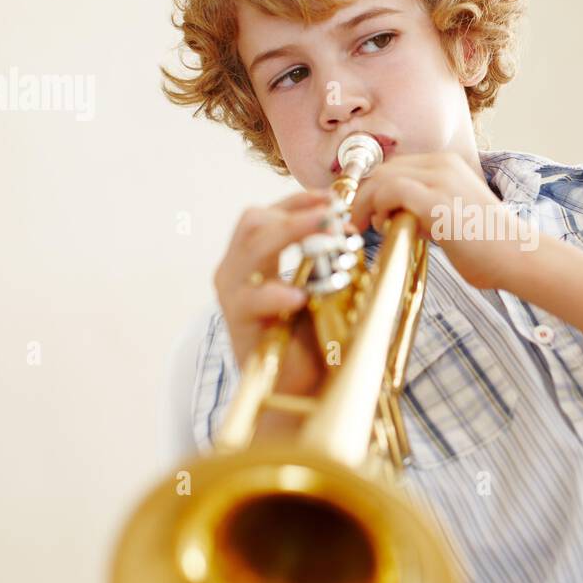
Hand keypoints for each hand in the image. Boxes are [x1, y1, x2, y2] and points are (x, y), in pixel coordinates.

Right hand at [212, 189, 330, 392]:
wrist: (296, 385)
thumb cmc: (307, 333)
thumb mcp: (317, 286)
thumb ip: (325, 257)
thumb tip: (348, 227)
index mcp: (252, 257)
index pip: (269, 213)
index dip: (299, 200)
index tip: (333, 197)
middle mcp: (236, 270)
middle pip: (254, 223)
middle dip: (295, 213)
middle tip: (332, 213)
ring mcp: (233, 295)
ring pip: (250, 251)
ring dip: (290, 237)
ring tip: (325, 235)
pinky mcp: (237, 323)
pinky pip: (251, 301)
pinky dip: (276, 294)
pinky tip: (301, 294)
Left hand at [348, 152, 536, 290]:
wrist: (518, 257)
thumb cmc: (489, 245)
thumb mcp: (453, 216)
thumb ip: (425, 211)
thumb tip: (396, 218)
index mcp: (448, 165)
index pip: (395, 167)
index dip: (372, 187)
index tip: (362, 211)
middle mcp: (443, 165)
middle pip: (384, 169)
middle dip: (363, 194)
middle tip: (355, 221)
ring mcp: (440, 180)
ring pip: (382, 178)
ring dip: (364, 202)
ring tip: (363, 226)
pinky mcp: (435, 201)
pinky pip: (390, 192)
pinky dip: (376, 207)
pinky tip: (382, 226)